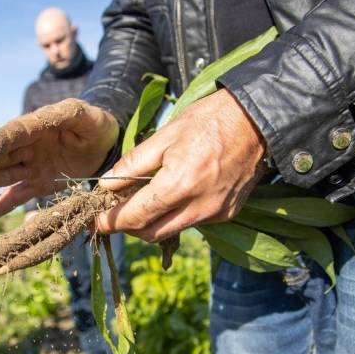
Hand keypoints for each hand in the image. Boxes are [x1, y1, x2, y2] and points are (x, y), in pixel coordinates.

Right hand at [0, 98, 118, 222]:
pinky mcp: (38, 183)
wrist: (104, 142)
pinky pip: (17, 195)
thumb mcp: (86, 115)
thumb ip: (69, 114)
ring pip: (2, 175)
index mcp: (36, 125)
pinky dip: (1, 205)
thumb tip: (46, 116)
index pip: (11, 135)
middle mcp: (27, 145)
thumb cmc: (95, 124)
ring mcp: (30, 165)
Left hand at [96, 89, 266, 241]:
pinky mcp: (227, 213)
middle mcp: (198, 207)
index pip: (135, 217)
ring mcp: (215, 213)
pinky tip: (173, 195)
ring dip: (151, 222)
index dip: (111, 221)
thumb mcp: (165, 136)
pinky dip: (175, 215)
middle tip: (115, 211)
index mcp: (179, 185)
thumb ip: (133, 164)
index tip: (97, 220)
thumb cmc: (209, 121)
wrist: (257, 120)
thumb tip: (106, 184)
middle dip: (129, 226)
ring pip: (171, 230)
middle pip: (151, 233)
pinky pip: (192, 222)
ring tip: (141, 201)